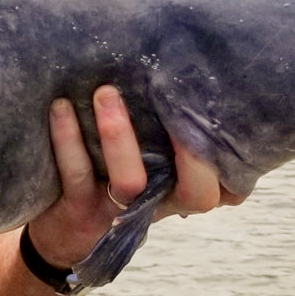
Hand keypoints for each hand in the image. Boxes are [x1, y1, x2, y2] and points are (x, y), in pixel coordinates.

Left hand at [25, 85, 241, 269]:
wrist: (63, 233)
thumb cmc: (114, 172)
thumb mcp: (151, 155)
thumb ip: (170, 125)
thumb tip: (184, 62)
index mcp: (185, 189)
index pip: (229, 185)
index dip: (233, 155)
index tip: (220, 106)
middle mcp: (160, 203)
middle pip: (197, 193)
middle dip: (192, 150)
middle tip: (172, 95)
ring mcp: (120, 210)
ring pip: (131, 182)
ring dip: (119, 136)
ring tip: (106, 92)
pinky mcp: (79, 210)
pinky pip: (77, 173)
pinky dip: (68, 138)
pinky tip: (61, 107)